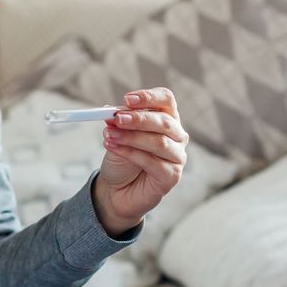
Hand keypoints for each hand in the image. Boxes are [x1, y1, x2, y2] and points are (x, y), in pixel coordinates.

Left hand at [91, 88, 188, 237]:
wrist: (116, 189)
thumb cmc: (122, 158)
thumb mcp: (117, 134)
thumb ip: (118, 123)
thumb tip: (110, 112)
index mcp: (166, 118)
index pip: (166, 100)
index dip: (149, 97)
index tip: (127, 99)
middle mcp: (177, 136)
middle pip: (164, 121)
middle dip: (139, 119)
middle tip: (116, 119)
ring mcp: (177, 157)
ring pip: (160, 142)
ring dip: (132, 138)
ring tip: (109, 136)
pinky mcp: (172, 176)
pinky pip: (154, 162)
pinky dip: (131, 153)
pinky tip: (114, 149)